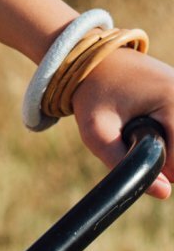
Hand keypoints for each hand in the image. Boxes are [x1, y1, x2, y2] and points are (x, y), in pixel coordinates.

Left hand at [70, 47, 173, 198]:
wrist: (85, 57)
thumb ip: (122, 162)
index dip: (160, 166)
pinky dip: (166, 130)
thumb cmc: (90, 92)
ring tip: (136, 124)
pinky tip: (146, 118)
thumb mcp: (96, 131)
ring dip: (164, 141)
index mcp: (173, 100)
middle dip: (164, 153)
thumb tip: (164, 192)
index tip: (134, 150)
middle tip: (132, 135)